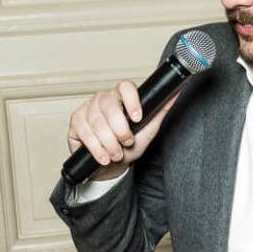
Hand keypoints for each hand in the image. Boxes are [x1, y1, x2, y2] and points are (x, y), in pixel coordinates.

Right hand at [64, 82, 181, 181]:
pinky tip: (103, 156)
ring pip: (97, 122)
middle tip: (126, 143)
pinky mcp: (75, 120)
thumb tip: (177, 92)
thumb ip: (160, 110)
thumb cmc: (129, 145)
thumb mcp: (148, 129)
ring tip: (115, 154)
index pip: (125, 87)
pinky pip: (84, 132)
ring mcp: (87, 108)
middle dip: (120, 131)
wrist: (111, 164)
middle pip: (110, 107)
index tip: (137, 118)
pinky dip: (96, 148)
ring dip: (109, 143)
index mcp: (121, 97)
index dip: (131, 100)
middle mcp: (103, 99)